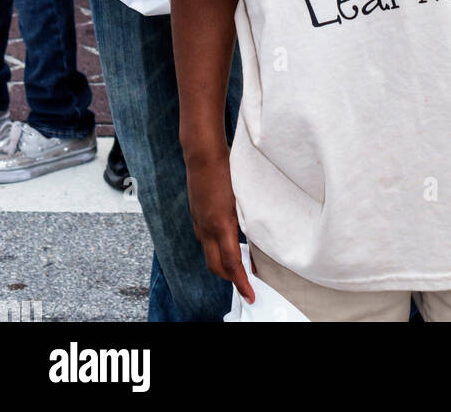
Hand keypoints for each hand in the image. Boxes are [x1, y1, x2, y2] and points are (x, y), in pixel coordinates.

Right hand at [186, 152, 252, 302]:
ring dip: (223, 264)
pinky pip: (205, 240)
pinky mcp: (196, 216)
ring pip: (209, 254)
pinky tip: (228, 241)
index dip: (240, 282)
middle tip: (246, 284)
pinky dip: (216, 248)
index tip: (249, 294)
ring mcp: (199, 223)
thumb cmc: (226, 171)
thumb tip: (254, 237)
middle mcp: (206, 229)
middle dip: (230, 278)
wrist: (203, 155)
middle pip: (216, 266)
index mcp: (221, 225)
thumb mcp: (242, 197)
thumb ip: (246, 219)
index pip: (231, 263)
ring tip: (241, 265)